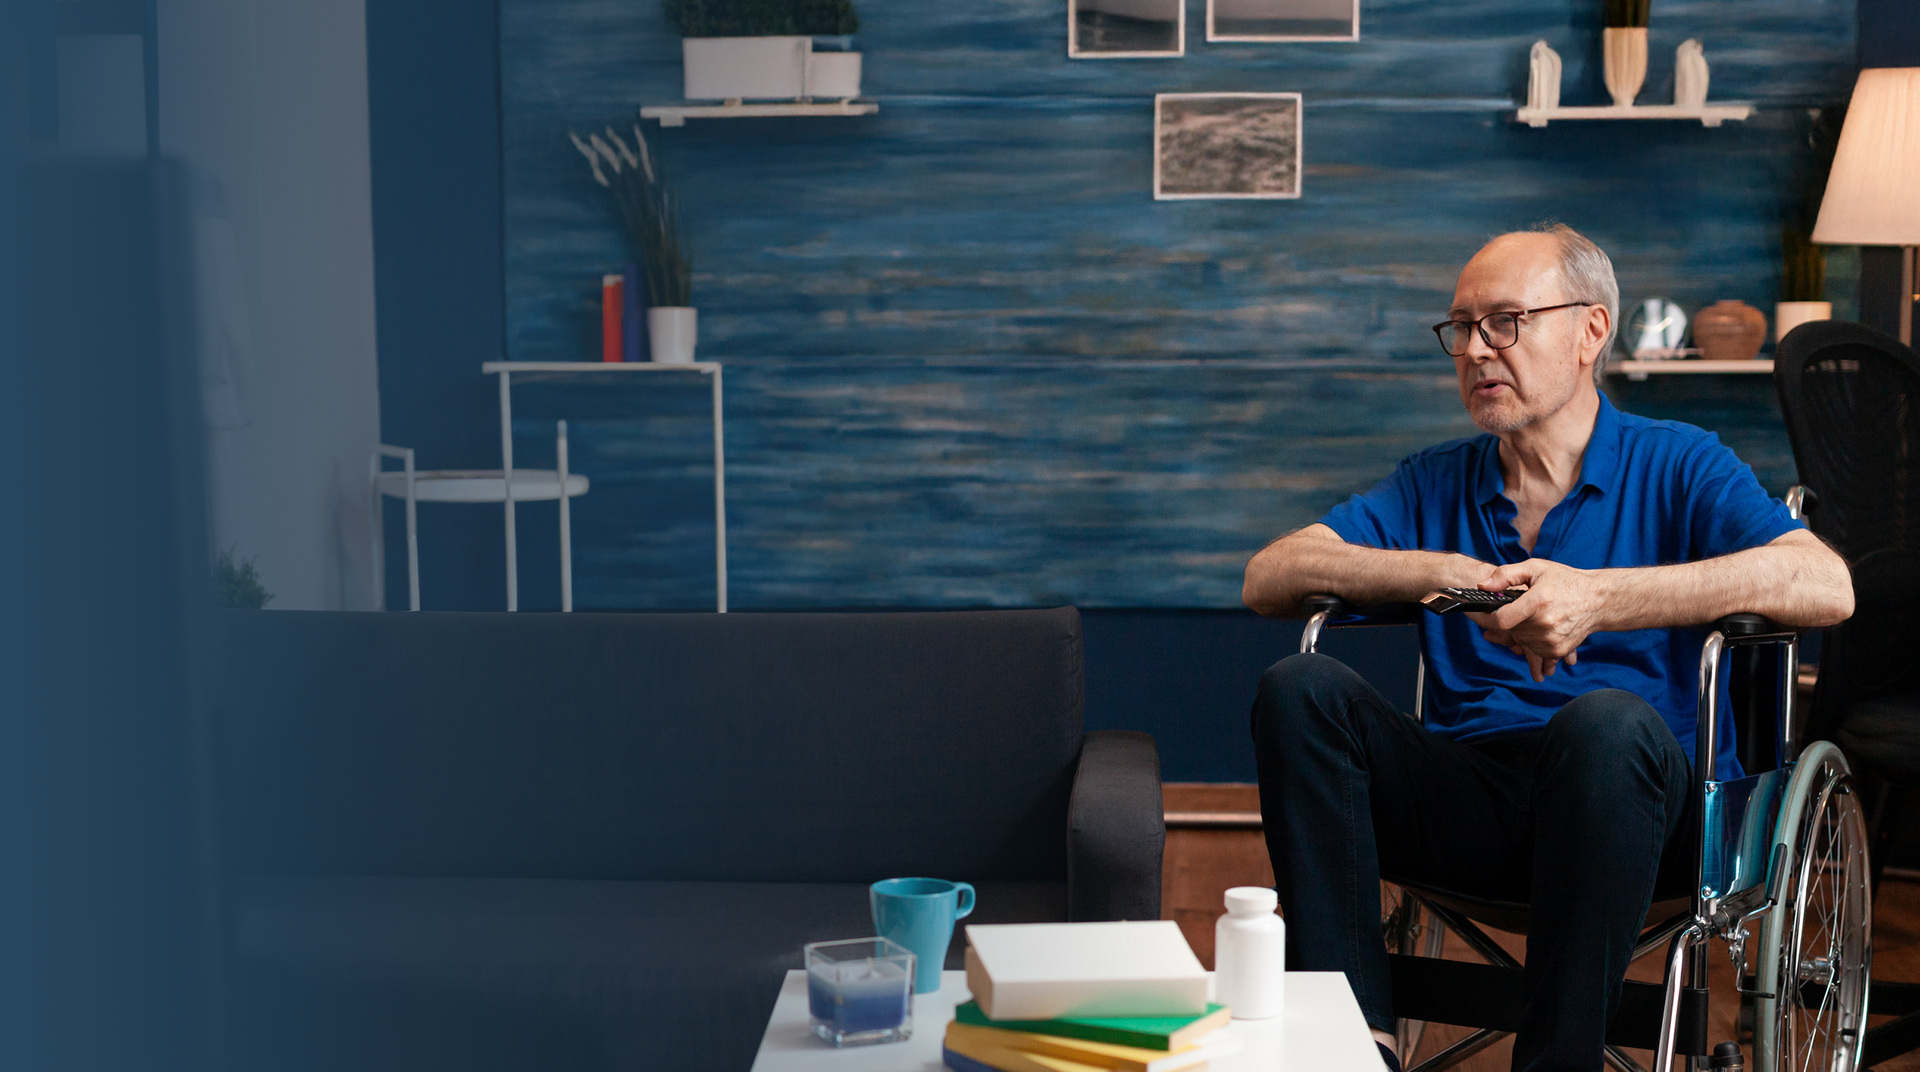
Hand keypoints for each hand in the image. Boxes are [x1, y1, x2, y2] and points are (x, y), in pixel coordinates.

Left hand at [1464, 559, 1608, 681]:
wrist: (1598, 600)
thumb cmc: (1566, 581)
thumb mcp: (1536, 568)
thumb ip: (1505, 575)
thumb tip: (1483, 586)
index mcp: (1537, 602)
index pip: (1501, 620)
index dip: (1488, 618)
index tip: (1485, 613)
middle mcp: (1545, 624)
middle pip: (1510, 631)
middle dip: (1509, 621)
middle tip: (1518, 610)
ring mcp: (1552, 640)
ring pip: (1521, 642)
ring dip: (1521, 632)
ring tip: (1533, 618)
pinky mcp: (1558, 650)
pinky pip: (1534, 650)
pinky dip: (1533, 642)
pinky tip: (1541, 630)